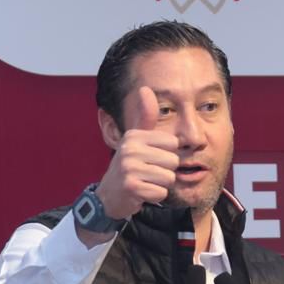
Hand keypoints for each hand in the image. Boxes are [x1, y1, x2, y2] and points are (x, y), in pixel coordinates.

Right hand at [94, 87, 179, 219]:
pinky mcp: (131, 187)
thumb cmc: (130, 165)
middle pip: (173, 161)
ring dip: (160, 184)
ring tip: (145, 181)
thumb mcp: (137, 139)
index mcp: (134, 136)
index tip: (150, 158)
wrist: (110, 195)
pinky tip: (142, 192)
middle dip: (165, 171)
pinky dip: (155, 196)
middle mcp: (130, 149)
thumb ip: (145, 116)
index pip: (173, 143)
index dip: (166, 154)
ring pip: (169, 178)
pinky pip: (161, 193)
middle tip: (147, 173)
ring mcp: (129, 168)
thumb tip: (145, 88)